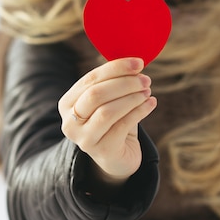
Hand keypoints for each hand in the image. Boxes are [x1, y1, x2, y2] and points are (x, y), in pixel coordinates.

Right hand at [58, 57, 156, 183]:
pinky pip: (123, 126)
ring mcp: (84, 139)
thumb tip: (135, 63)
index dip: (115, 68)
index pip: (90, 79)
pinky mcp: (102, 151)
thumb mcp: (109, 100)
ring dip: (132, 98)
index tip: (138, 63)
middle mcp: (70, 122)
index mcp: (67, 103)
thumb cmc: (114, 121)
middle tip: (146, 80)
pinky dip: (140, 111)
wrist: (118, 157)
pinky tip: (151, 103)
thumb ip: (115, 82)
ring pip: (108, 111)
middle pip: (96, 94)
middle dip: (124, 83)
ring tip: (148, 91)